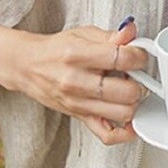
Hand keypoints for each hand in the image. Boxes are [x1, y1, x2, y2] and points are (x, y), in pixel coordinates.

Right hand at [0, 17, 148, 144]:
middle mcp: (77, 82)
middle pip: (126, 91)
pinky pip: (106, 135)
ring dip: (134, 103)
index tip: (139, 55)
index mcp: (78, 55)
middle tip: (136, 75)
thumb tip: (131, 32)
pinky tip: (130, 121)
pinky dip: (124, 133)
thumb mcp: (83, 34)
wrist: (28, 66)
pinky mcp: (79, 118)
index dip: (139, 57)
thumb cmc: (56, 50)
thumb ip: (111, 35)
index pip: (121, 59)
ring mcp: (78, 103)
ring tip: (130, 90)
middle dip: (140, 82)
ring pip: (122, 113)